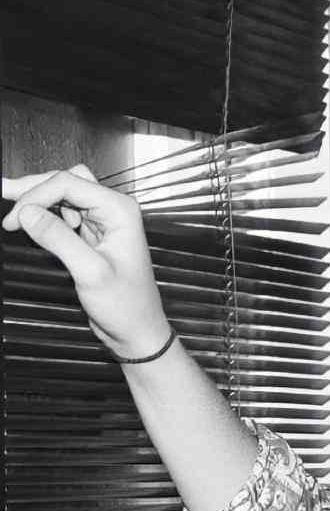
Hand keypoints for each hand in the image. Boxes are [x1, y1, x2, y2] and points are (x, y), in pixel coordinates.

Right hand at [2, 165, 171, 358]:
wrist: (136, 329)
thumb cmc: (126, 305)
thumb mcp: (90, 272)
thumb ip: (58, 239)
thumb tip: (27, 213)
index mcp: (120, 211)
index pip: (69, 183)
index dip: (36, 195)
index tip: (13, 218)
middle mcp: (114, 210)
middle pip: (66, 181)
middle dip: (32, 188)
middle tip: (2, 194)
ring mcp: (104, 221)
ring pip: (64, 194)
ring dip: (37, 199)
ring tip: (12, 214)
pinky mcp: (93, 234)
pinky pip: (65, 212)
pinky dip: (46, 213)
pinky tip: (33, 224)